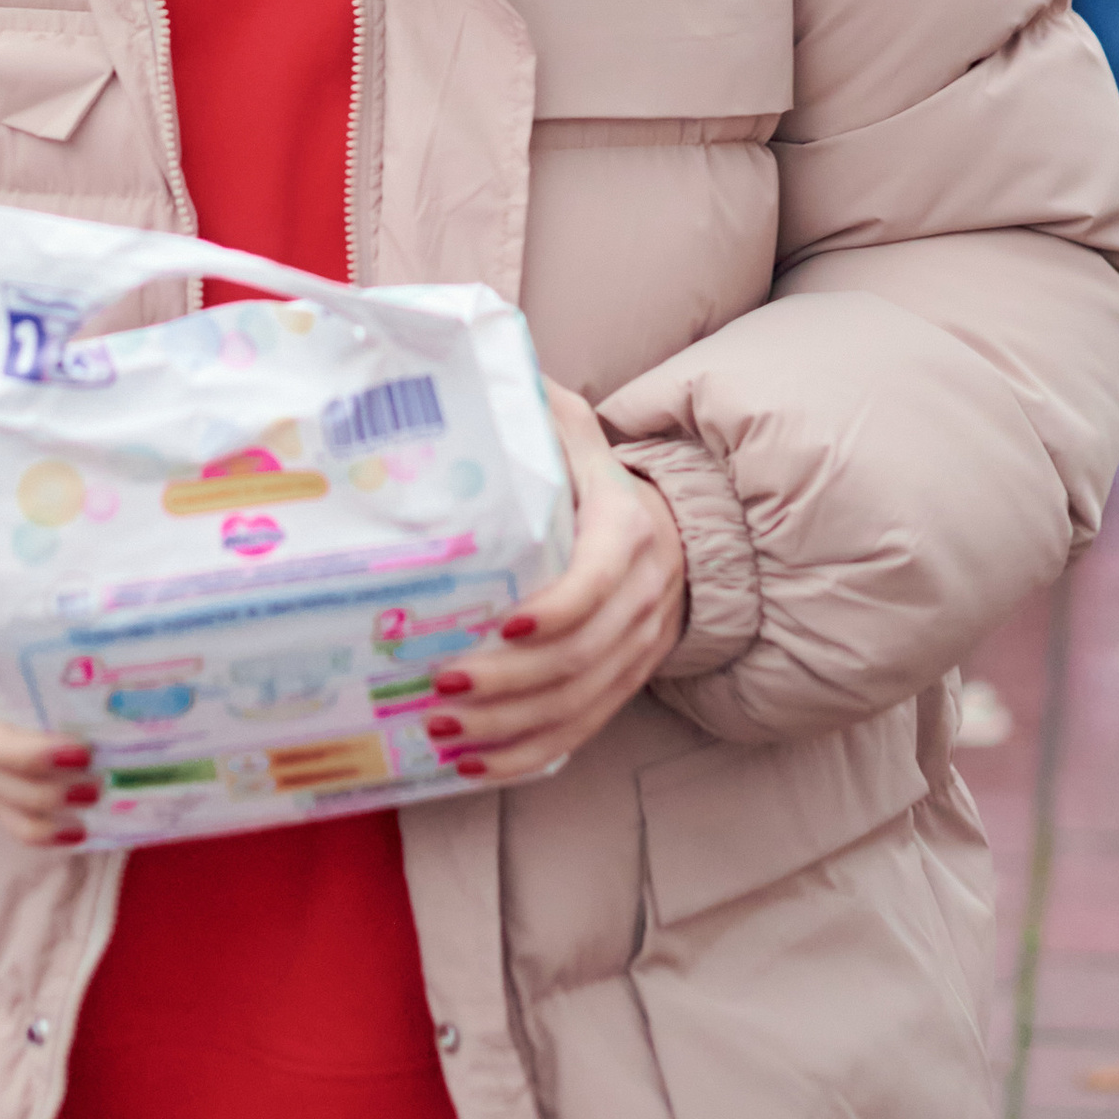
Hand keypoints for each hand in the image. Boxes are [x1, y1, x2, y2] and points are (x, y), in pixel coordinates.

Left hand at [418, 381, 688, 785]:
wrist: (677, 535)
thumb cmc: (602, 480)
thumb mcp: (577, 431)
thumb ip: (535, 403)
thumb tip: (474, 354)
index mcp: (626, 533)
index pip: (599, 581)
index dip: (557, 610)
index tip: (503, 624)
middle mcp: (640, 598)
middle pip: (579, 657)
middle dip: (508, 681)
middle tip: (440, 686)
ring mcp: (634, 652)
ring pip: (576, 706)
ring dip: (507, 727)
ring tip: (443, 728)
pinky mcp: (621, 686)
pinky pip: (578, 735)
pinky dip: (525, 757)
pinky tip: (472, 765)